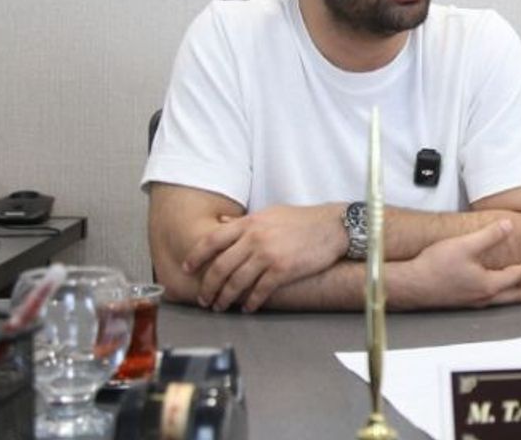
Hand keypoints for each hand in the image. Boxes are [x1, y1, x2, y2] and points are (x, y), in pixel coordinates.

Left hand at [182, 203, 346, 311]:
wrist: (333, 226)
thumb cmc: (303, 220)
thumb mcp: (270, 213)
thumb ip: (245, 222)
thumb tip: (223, 224)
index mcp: (249, 223)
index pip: (212, 240)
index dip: (196, 256)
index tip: (187, 268)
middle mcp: (255, 238)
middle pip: (220, 267)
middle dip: (208, 286)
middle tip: (204, 298)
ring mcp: (268, 255)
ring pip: (236, 282)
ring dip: (225, 298)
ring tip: (221, 306)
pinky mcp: (283, 271)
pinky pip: (259, 291)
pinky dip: (251, 302)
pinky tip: (248, 307)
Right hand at [394, 220, 520, 309]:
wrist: (410, 285)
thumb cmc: (434, 267)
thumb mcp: (466, 245)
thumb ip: (489, 235)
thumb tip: (508, 226)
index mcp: (488, 284)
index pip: (517, 276)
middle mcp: (482, 296)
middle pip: (514, 296)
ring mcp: (471, 301)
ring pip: (502, 300)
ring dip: (516, 296)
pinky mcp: (461, 301)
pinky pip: (489, 300)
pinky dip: (500, 297)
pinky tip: (493, 291)